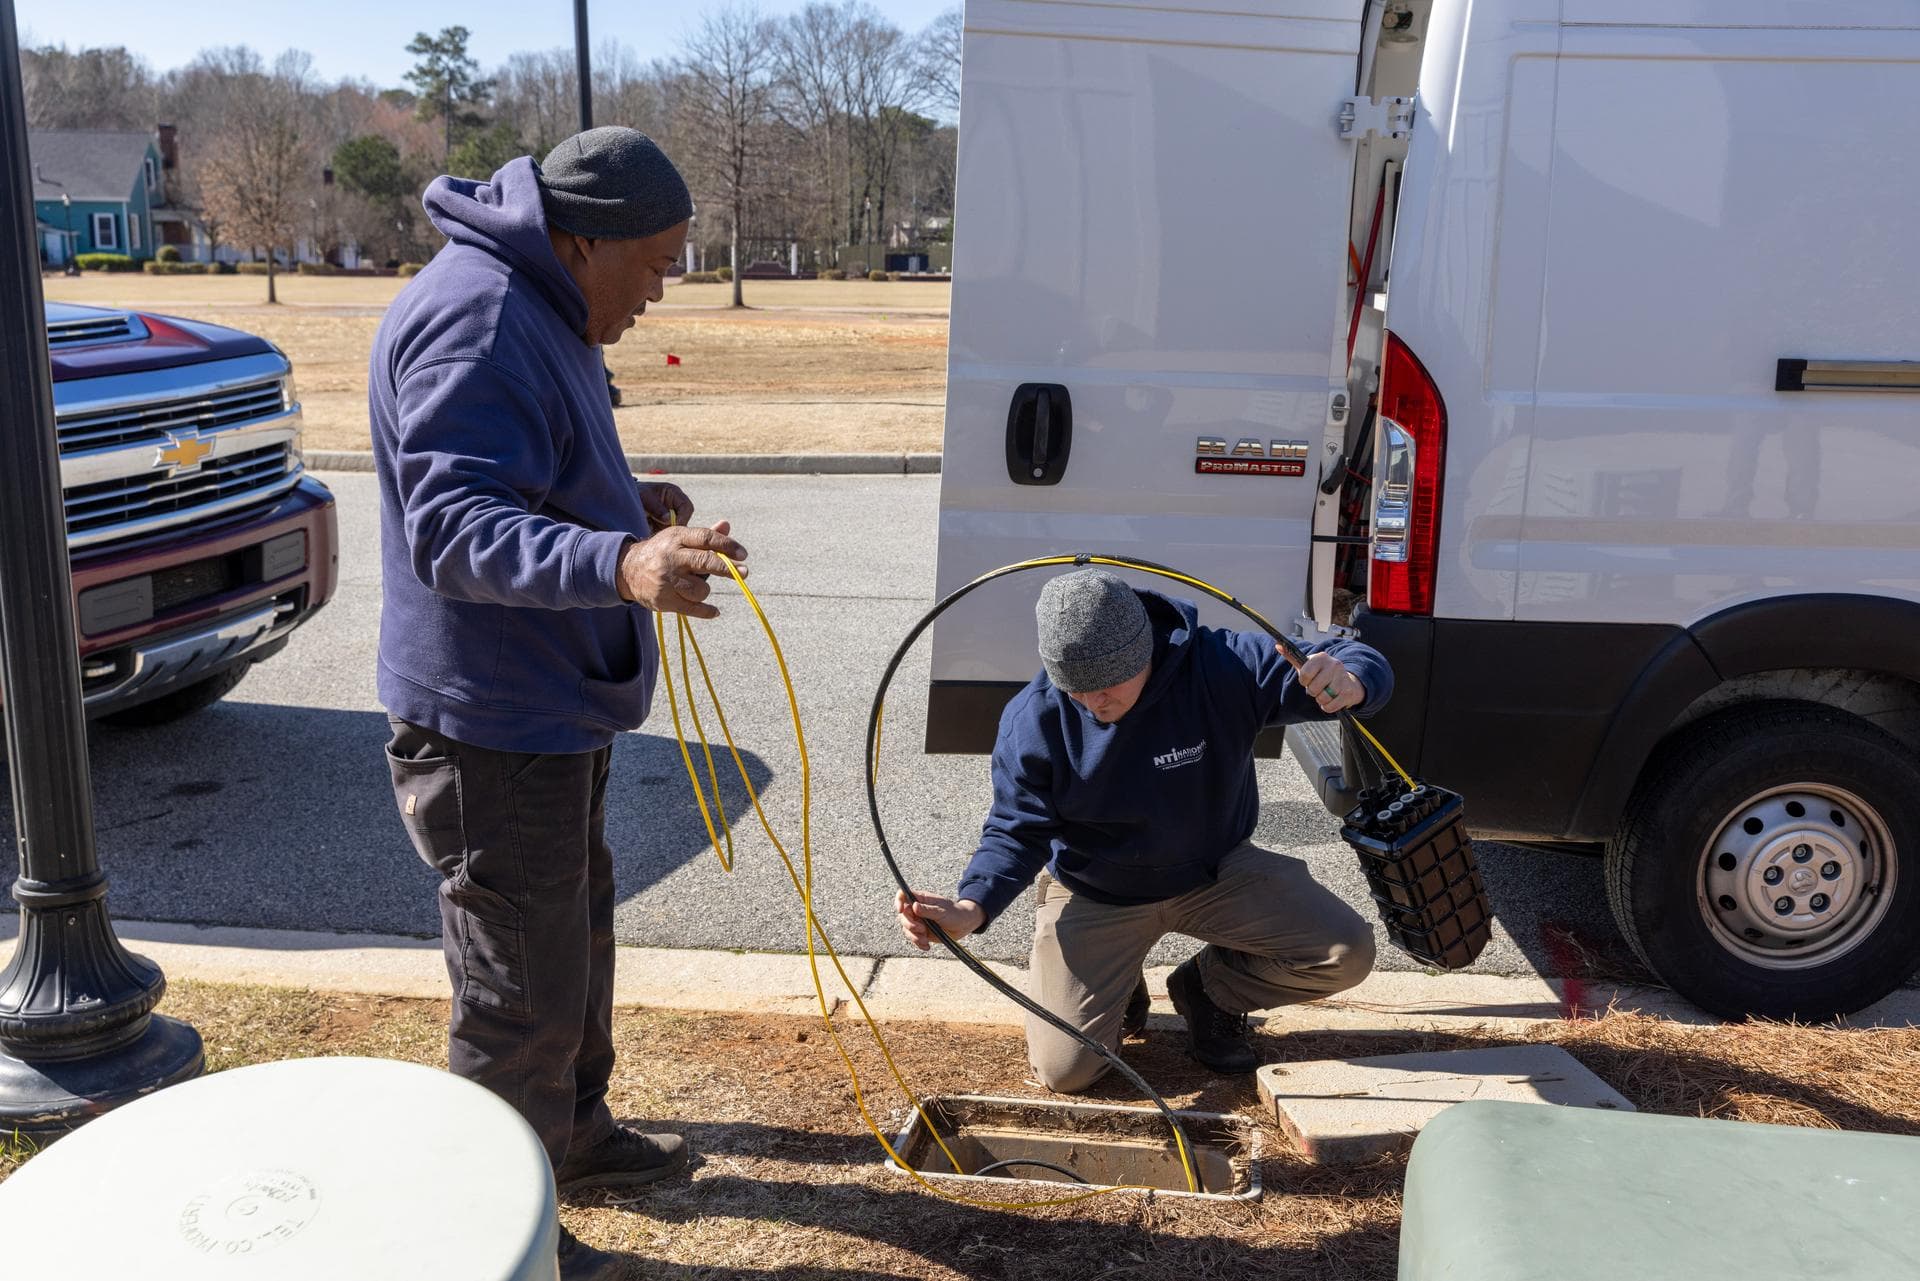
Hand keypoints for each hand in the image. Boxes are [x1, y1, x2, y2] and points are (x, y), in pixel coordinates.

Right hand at [617, 520, 747, 618]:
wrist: (628, 570)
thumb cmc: (663, 552)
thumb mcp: (679, 539)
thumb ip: (704, 535)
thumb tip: (726, 525)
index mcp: (676, 538)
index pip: (705, 538)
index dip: (727, 545)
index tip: (743, 554)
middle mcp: (671, 557)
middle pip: (704, 562)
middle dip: (727, 568)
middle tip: (744, 572)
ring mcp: (667, 580)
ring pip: (701, 589)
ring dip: (705, 589)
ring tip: (696, 587)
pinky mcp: (665, 600)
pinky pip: (692, 609)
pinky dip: (706, 612)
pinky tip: (714, 611)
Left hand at [637, 481, 693, 531]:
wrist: (624, 497)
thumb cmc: (636, 493)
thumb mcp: (645, 498)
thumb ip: (656, 508)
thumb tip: (668, 519)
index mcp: (674, 493)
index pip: (687, 507)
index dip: (683, 517)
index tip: (672, 525)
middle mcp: (675, 504)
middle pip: (684, 519)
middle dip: (674, 526)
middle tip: (661, 530)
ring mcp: (670, 514)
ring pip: (675, 527)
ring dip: (666, 530)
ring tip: (651, 528)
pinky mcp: (664, 523)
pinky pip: (667, 531)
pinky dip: (661, 534)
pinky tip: (651, 530)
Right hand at [896, 889, 984, 950]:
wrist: (964, 925)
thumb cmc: (955, 913)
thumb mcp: (942, 911)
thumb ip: (927, 909)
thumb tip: (914, 906)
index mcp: (921, 899)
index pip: (903, 895)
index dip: (898, 901)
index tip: (901, 910)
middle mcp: (917, 909)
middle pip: (902, 915)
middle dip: (910, 924)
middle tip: (922, 929)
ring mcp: (919, 921)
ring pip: (906, 929)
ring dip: (914, 936)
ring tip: (925, 940)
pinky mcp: (922, 933)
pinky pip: (913, 938)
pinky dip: (918, 944)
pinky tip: (927, 946)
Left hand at [1287, 646, 1366, 713]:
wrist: (1346, 681)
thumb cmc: (1322, 673)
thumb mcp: (1308, 664)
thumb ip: (1292, 657)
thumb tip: (1277, 646)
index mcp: (1322, 657)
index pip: (1305, 674)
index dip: (1304, 681)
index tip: (1307, 680)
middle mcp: (1334, 665)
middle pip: (1313, 688)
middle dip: (1312, 691)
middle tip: (1317, 687)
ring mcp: (1342, 678)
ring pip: (1322, 698)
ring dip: (1320, 699)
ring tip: (1324, 692)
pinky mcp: (1348, 692)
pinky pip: (1330, 707)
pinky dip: (1327, 706)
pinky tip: (1331, 699)